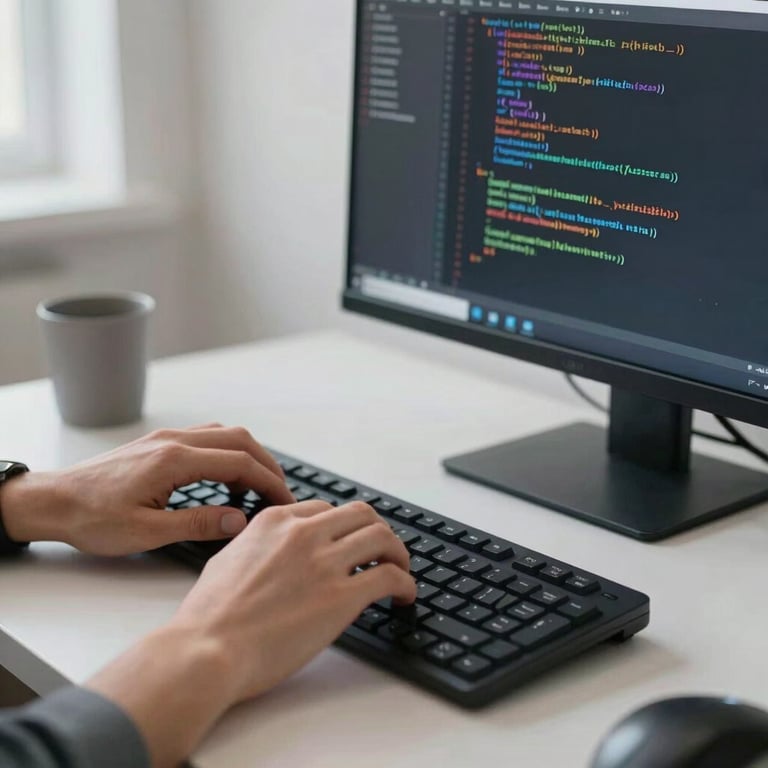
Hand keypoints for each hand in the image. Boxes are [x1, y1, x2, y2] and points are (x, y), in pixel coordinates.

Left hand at [0, 425, 294, 554]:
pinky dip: (227, 453)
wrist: (54, 501)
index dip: (269, 482)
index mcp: (174, 460)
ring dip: (248, 456)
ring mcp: (166, 438)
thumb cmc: (92, 518)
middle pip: (240, 441)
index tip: (285, 500)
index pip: (239, 463)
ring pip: (224, 434)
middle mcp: (174, 441)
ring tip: (256, 489)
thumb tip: (239, 521)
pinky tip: (225, 478)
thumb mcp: (146, 532)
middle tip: (279, 493)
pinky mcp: (160, 442)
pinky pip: (207, 437)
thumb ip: (198, 524)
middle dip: (267, 465)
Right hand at [88, 499, 416, 767]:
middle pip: (361, 514)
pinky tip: (404, 596)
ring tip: (401, 570)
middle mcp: (302, 534)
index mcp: (274, 522)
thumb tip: (271, 551)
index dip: (342, 527)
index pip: (324, 510)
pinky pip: (390, 577)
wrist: (206, 650)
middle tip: (384, 551)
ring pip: (382, 537)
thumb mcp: (227, 559)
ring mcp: (323, 563)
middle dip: (377, 531)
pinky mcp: (340, 597)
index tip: (349, 542)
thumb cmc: (207, 616)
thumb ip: (257, 545)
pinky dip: (406, 584)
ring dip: (398, 553)